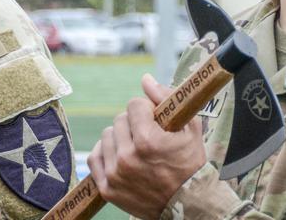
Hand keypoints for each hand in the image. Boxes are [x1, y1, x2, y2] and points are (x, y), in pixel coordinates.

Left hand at [88, 74, 207, 219]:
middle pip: (119, 119)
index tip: (156, 120)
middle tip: (148, 134)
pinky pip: (94, 157)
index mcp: (148, 140)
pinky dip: (105, 153)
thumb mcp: (189, 128)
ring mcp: (115, 174)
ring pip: (106, 136)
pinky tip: (120, 154)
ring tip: (136, 147)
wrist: (188, 205)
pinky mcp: (107, 188)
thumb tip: (145, 79)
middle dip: (134, 122)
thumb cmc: (191, 164)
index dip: (147, 109)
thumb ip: (166, 98)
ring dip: (120, 137)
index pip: (134, 105)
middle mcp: (128, 157)